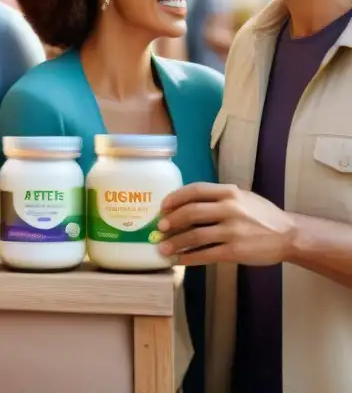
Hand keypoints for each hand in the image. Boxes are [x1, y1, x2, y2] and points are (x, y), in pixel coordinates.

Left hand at [156, 182, 295, 266]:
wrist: (289, 235)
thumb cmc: (262, 215)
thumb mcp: (242, 198)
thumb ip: (218, 198)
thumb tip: (185, 205)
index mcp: (230, 192)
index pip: (195, 190)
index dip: (175, 198)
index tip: (163, 207)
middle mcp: (230, 209)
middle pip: (190, 212)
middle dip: (171, 221)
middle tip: (159, 229)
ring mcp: (233, 231)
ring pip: (195, 235)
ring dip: (175, 243)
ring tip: (163, 248)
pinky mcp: (236, 251)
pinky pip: (206, 254)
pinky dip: (189, 258)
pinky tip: (180, 260)